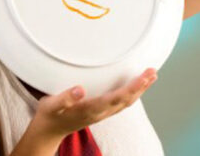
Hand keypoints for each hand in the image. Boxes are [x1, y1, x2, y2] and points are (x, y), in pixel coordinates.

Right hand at [30, 68, 156, 142]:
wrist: (49, 130)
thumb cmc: (50, 115)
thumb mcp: (52, 105)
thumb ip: (64, 98)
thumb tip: (80, 89)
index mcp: (90, 109)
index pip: (116, 98)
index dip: (132, 87)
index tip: (143, 76)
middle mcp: (100, 113)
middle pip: (126, 100)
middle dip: (141, 86)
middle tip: (152, 71)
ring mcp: (101, 114)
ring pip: (126, 102)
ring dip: (139, 90)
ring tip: (149, 76)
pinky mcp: (100, 112)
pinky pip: (120, 103)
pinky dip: (131, 94)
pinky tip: (133, 87)